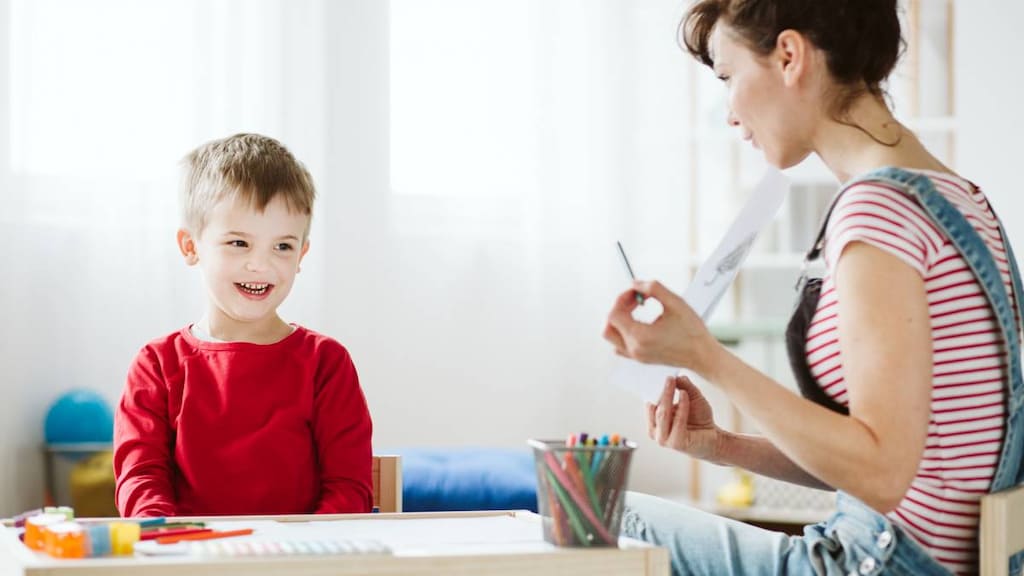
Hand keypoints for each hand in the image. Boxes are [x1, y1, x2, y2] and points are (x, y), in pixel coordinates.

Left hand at [603, 280, 718, 373]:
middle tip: (635, 299)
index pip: (614, 314)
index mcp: (640, 337)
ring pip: (612, 336)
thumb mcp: (675, 302)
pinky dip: (624, 331)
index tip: (635, 292)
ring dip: (619, 320)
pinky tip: (640, 323)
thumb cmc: (692, 331)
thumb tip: (635, 284)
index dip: (621, 298)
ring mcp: (636, 356)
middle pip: (608, 326)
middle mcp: (634, 349)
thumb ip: (653, 288)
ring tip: (637, 309)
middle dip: (618, 308)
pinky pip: (620, 345)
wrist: (702, 355)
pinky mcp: (640, 359)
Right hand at [648, 375, 722, 460]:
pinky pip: (677, 422)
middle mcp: (656, 432)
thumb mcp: (692, 398)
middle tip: (668, 377)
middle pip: (656, 409)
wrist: (714, 437)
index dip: (653, 391)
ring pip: (663, 415)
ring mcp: (664, 439)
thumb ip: (685, 387)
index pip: (650, 405)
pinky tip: (684, 395)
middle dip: (662, 392)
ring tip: (673, 382)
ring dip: (667, 397)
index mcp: (655, 422)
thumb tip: (678, 376)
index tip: (658, 376)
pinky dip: (681, 407)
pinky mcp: (676, 443)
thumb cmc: (699, 419)